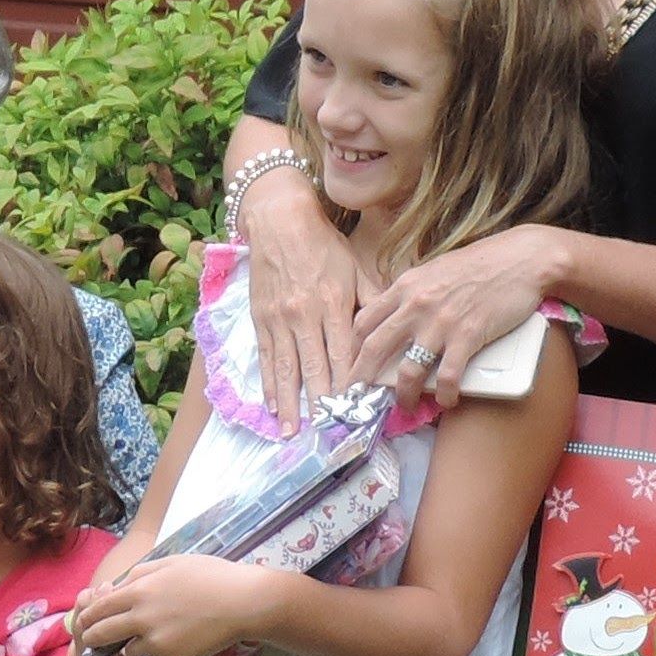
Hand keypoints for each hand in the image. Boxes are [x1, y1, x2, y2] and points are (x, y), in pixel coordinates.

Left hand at [72, 553, 267, 655]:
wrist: (243, 601)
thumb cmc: (211, 575)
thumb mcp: (171, 562)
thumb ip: (141, 573)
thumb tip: (121, 584)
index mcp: (138, 590)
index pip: (98, 608)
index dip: (87, 617)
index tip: (85, 623)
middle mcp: (141, 617)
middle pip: (102, 635)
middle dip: (97, 640)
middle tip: (100, 643)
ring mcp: (157, 641)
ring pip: (130, 654)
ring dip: (137, 650)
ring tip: (155, 643)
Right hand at [237, 164, 379, 430]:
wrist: (279, 221)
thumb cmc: (323, 245)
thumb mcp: (355, 267)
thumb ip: (374, 299)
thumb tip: (394, 327)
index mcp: (334, 303)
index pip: (344, 354)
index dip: (350, 385)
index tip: (356, 411)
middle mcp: (305, 315)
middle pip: (315, 368)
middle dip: (321, 403)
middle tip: (327, 434)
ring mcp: (280, 319)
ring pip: (287, 369)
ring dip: (290, 403)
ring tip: (293, 432)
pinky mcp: (261, 319)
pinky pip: (266, 357)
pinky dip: (268, 384)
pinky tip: (272, 405)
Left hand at [349, 227, 565, 410]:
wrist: (520, 259)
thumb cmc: (480, 264)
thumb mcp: (434, 271)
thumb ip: (412, 293)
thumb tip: (397, 316)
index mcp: (404, 287)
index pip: (363, 321)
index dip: (351, 349)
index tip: (351, 365)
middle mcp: (415, 305)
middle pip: (374, 349)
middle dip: (361, 378)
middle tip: (355, 398)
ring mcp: (440, 323)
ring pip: (408, 370)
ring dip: (404, 395)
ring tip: (406, 405)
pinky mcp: (468, 336)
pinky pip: (447, 376)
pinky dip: (444, 394)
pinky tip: (446, 401)